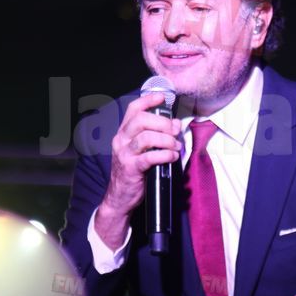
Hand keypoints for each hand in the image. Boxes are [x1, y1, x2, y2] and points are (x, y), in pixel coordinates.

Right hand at [94, 92, 181, 249]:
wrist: (119, 197)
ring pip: (146, 137)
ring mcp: (124, 154)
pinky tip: (172, 156)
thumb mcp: (141, 150)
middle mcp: (121, 140)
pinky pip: (150, 157)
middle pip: (141, 120)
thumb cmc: (134, 171)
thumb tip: (176, 123)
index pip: (133, 109)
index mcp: (123, 133)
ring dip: (166, 140)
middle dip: (163, 123)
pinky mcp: (131, 169)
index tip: (163, 99)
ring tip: (176, 146)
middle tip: (175, 131)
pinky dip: (165, 155)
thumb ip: (156, 135)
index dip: (148, 100)